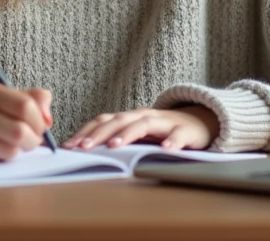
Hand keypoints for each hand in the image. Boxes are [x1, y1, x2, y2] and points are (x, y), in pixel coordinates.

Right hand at [0, 78, 51, 162]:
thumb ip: (27, 99)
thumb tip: (48, 118)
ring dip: (17, 151)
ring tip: (11, 144)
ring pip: (8, 150)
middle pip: (19, 131)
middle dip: (33, 140)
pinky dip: (1, 158)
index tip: (41, 126)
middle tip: (31, 141)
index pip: (24, 105)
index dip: (39, 120)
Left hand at [63, 105, 219, 151]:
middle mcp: (144, 116)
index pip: (104, 120)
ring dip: (128, 134)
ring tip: (115, 146)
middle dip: (100, 133)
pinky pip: (178, 134)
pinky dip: (172, 141)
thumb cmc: (163, 132)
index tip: (69, 145)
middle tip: (85, 147)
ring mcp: (164, 122)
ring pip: (144, 124)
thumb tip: (87, 154)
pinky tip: (166, 149)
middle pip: (119, 120)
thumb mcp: (138, 135)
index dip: (86, 131)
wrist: (200, 121)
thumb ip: (118, 141)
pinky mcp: (185, 130)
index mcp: (130, 117)